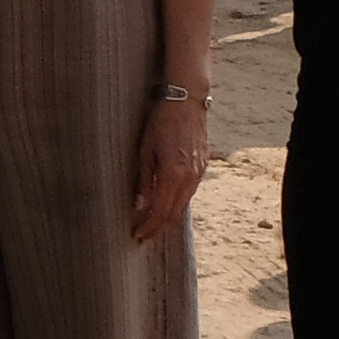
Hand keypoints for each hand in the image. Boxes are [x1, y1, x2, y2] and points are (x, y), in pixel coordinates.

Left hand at [127, 94, 207, 245]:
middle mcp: (190, 178)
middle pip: (174, 213)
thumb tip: (140, 205)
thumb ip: (145, 180)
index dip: (149, 227)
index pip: (161, 211)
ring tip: (151, 224)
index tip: (136, 235)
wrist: (187, 103)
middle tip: (142, 235)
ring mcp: (199, 174)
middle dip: (158, 227)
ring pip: (183, 205)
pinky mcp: (202, 168)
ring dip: (167, 218)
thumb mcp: (146, 150)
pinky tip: (165, 205)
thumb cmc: (161, 122)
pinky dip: (176, 204)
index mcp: (173, 174)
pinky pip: (189, 193)